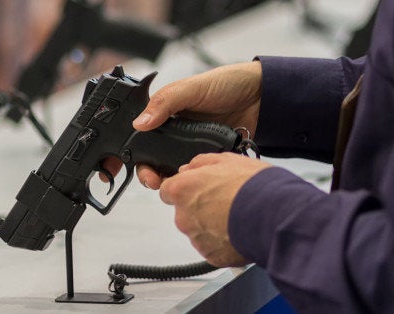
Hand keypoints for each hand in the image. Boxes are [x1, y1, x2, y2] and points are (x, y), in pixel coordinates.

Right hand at [134, 61, 261, 188]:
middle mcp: (175, 131)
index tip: (132, 165)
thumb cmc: (228, 84)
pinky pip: (195, 172)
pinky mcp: (208, 156)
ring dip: (168, 178)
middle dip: (149, 172)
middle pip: (152, 158)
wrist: (262, 96)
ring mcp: (191, 145)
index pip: (140, 136)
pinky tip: (191, 181)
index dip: (132, 152)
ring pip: (171, 169)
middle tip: (153, 180)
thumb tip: (140, 122)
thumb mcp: (192, 88)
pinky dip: (191, 179)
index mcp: (165, 113)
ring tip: (171, 183)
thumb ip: (165, 102)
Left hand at [159, 152, 270, 266]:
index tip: (196, 189)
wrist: (274, 215)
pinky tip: (239, 231)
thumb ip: (201, 163)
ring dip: (212, 225)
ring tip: (236, 216)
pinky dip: (223, 242)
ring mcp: (197, 238)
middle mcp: (184, 216)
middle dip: (200, 208)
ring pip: (198, 231)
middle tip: (225, 202)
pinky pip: (212, 247)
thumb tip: (190, 168)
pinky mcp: (211, 256)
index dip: (183, 189)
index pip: (167, 190)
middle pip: (184, 212)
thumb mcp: (227, 160)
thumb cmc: (253, 186)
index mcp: (183, 190)